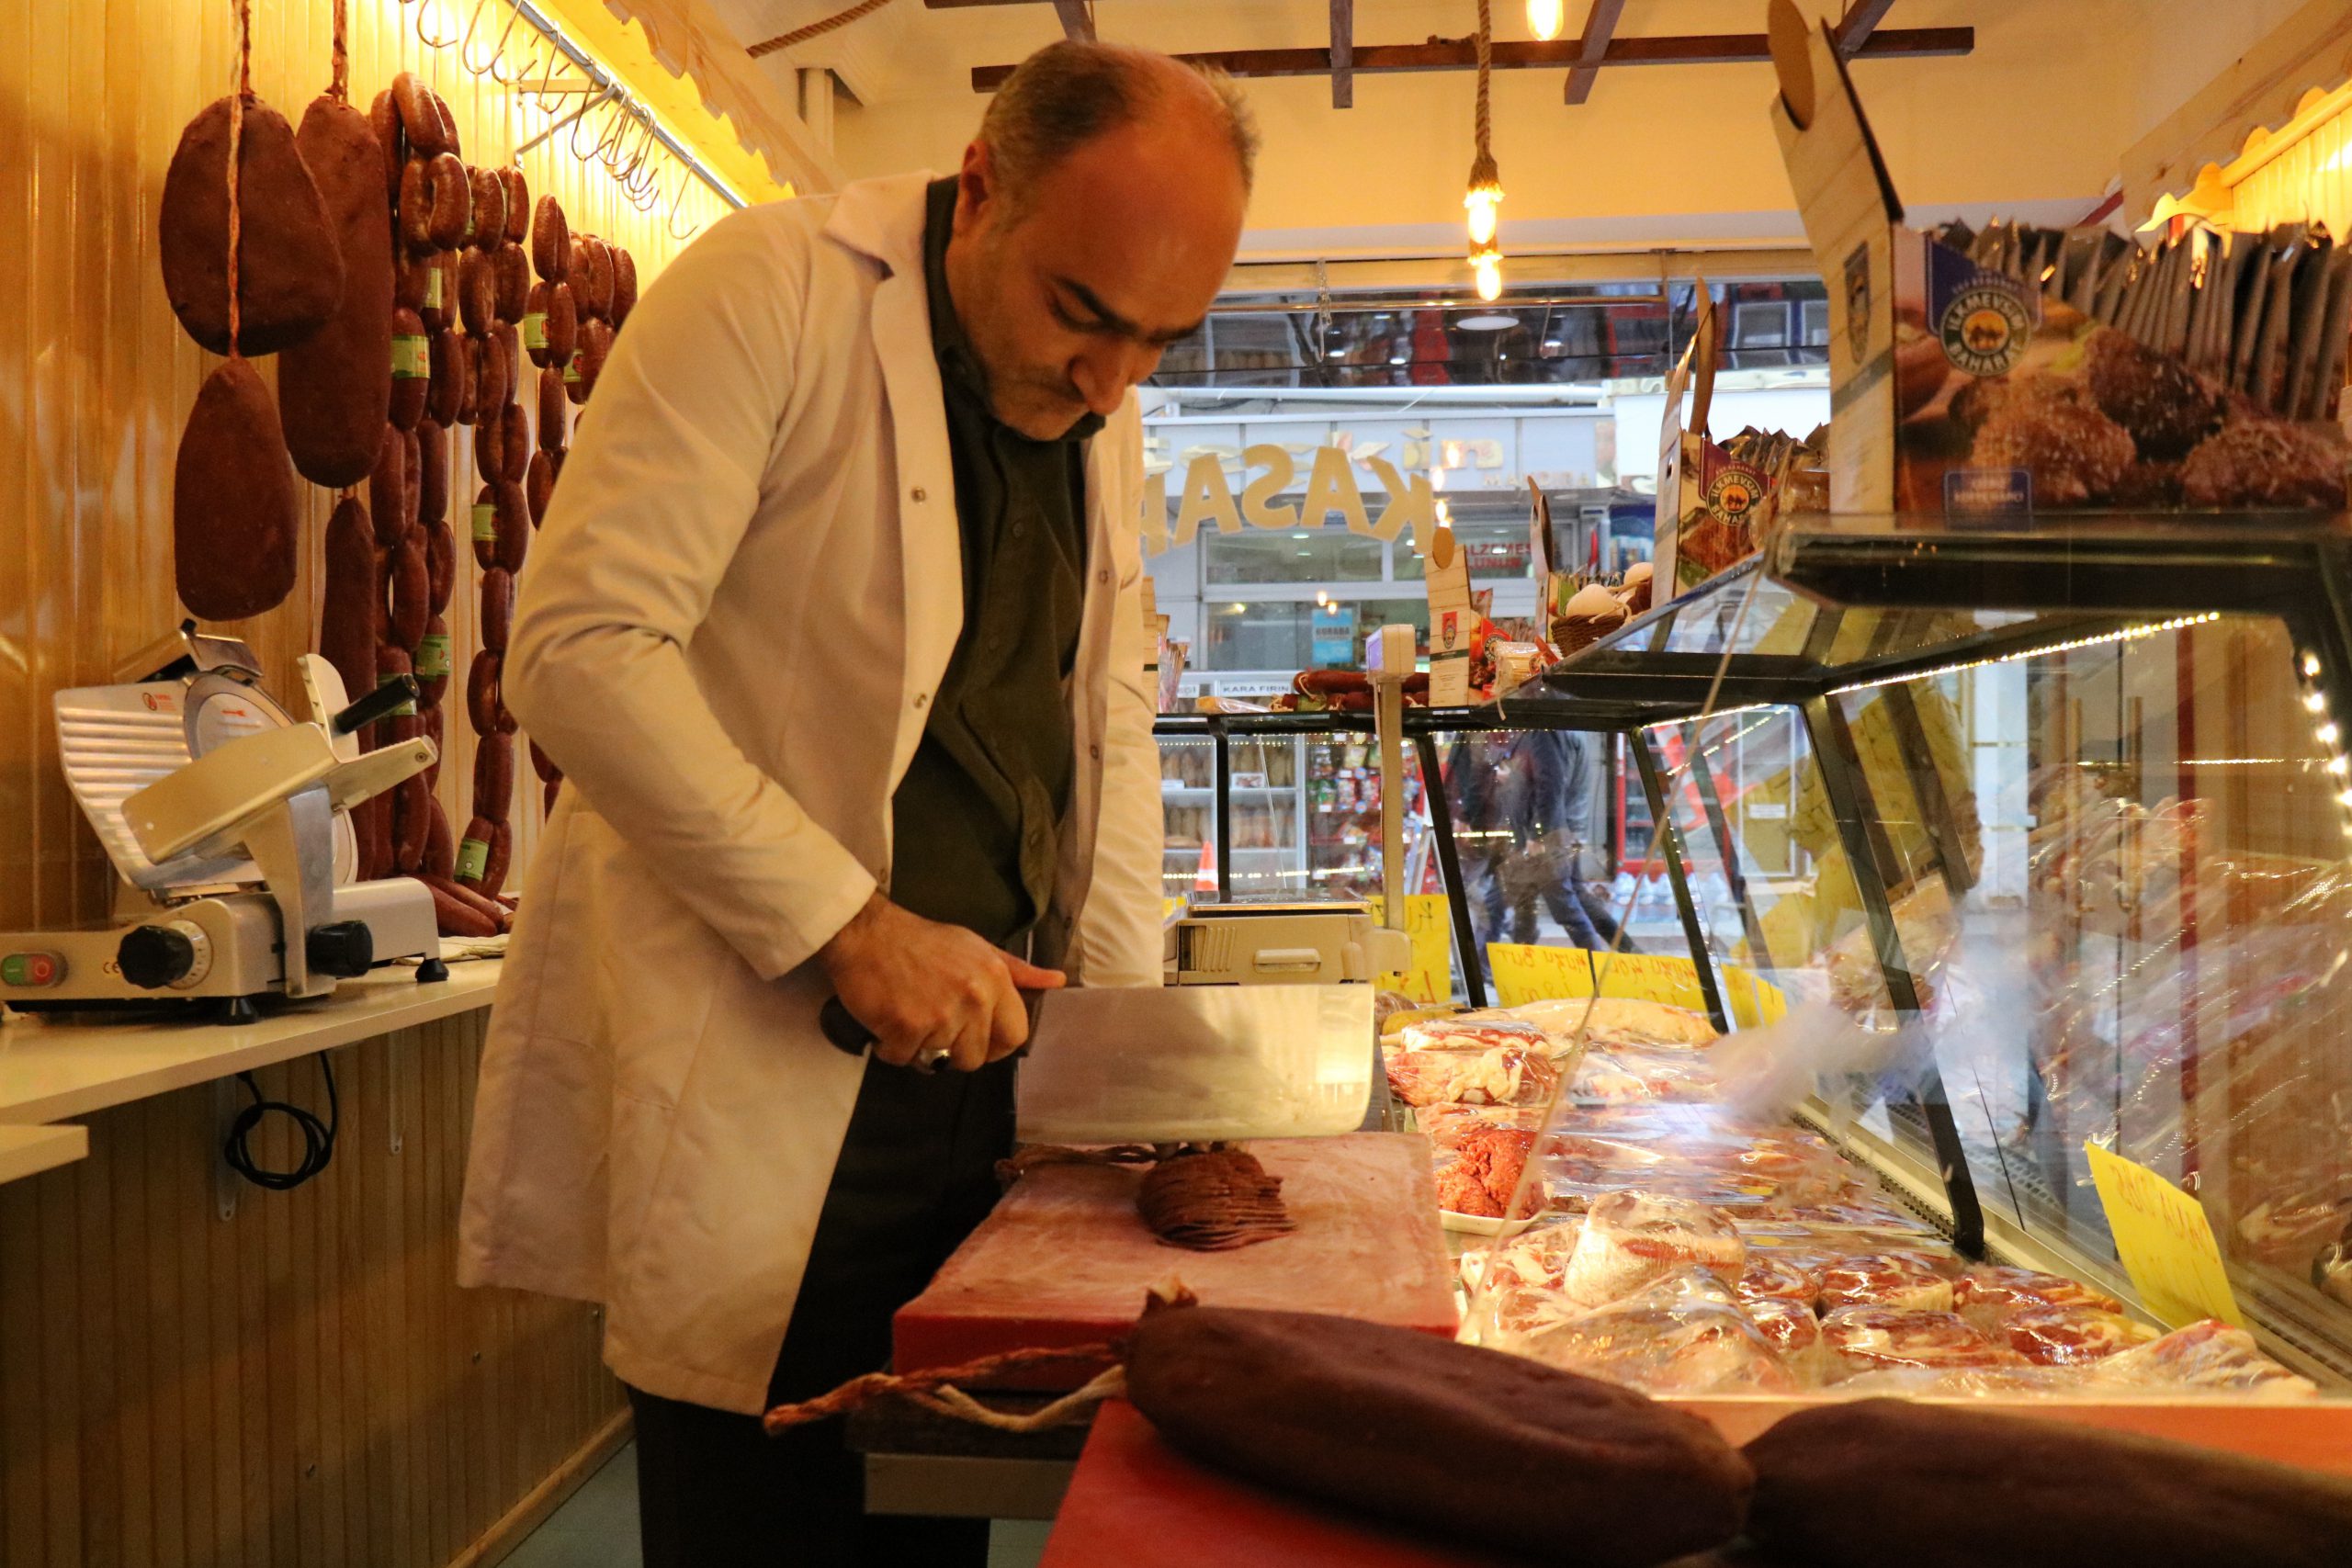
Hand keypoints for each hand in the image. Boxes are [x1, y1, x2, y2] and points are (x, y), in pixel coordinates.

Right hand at [817, 894, 1064, 1071]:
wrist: (866, 933)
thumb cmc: (921, 940)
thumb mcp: (976, 947)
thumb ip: (1016, 971)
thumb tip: (1057, 980)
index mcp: (995, 979)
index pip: (1015, 1035)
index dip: (995, 1046)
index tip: (974, 1040)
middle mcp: (974, 997)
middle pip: (975, 1058)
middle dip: (951, 1050)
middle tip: (931, 1026)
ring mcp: (940, 1014)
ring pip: (938, 1062)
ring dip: (918, 1048)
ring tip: (907, 1017)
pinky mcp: (906, 1027)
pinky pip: (903, 1059)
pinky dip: (890, 1047)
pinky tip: (886, 1020)